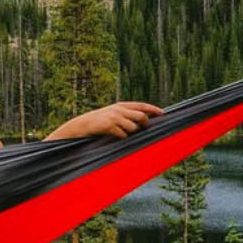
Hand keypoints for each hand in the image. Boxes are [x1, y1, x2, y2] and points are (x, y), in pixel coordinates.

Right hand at [47, 101, 162, 140]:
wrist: (80, 126)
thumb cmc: (97, 123)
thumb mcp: (111, 114)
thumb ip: (124, 115)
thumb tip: (142, 121)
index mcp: (120, 105)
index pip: (141, 105)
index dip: (153, 109)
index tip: (162, 113)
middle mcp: (118, 109)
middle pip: (141, 116)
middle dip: (145, 124)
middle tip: (144, 129)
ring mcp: (113, 117)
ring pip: (133, 127)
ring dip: (130, 133)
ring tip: (121, 133)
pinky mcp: (108, 125)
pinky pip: (123, 134)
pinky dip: (121, 137)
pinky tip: (115, 136)